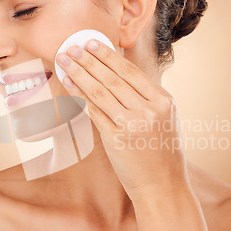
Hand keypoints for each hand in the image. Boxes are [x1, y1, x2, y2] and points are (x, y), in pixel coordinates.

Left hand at [55, 38, 187, 199]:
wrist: (163, 187)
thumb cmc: (162, 154)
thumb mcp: (166, 120)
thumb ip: (148, 98)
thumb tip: (120, 75)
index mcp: (164, 101)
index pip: (131, 72)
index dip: (109, 56)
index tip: (92, 43)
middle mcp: (150, 110)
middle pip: (113, 78)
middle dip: (89, 60)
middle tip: (72, 46)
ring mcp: (133, 124)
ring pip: (101, 92)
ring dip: (80, 73)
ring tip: (65, 60)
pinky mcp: (117, 139)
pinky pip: (94, 111)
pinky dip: (79, 95)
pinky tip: (68, 83)